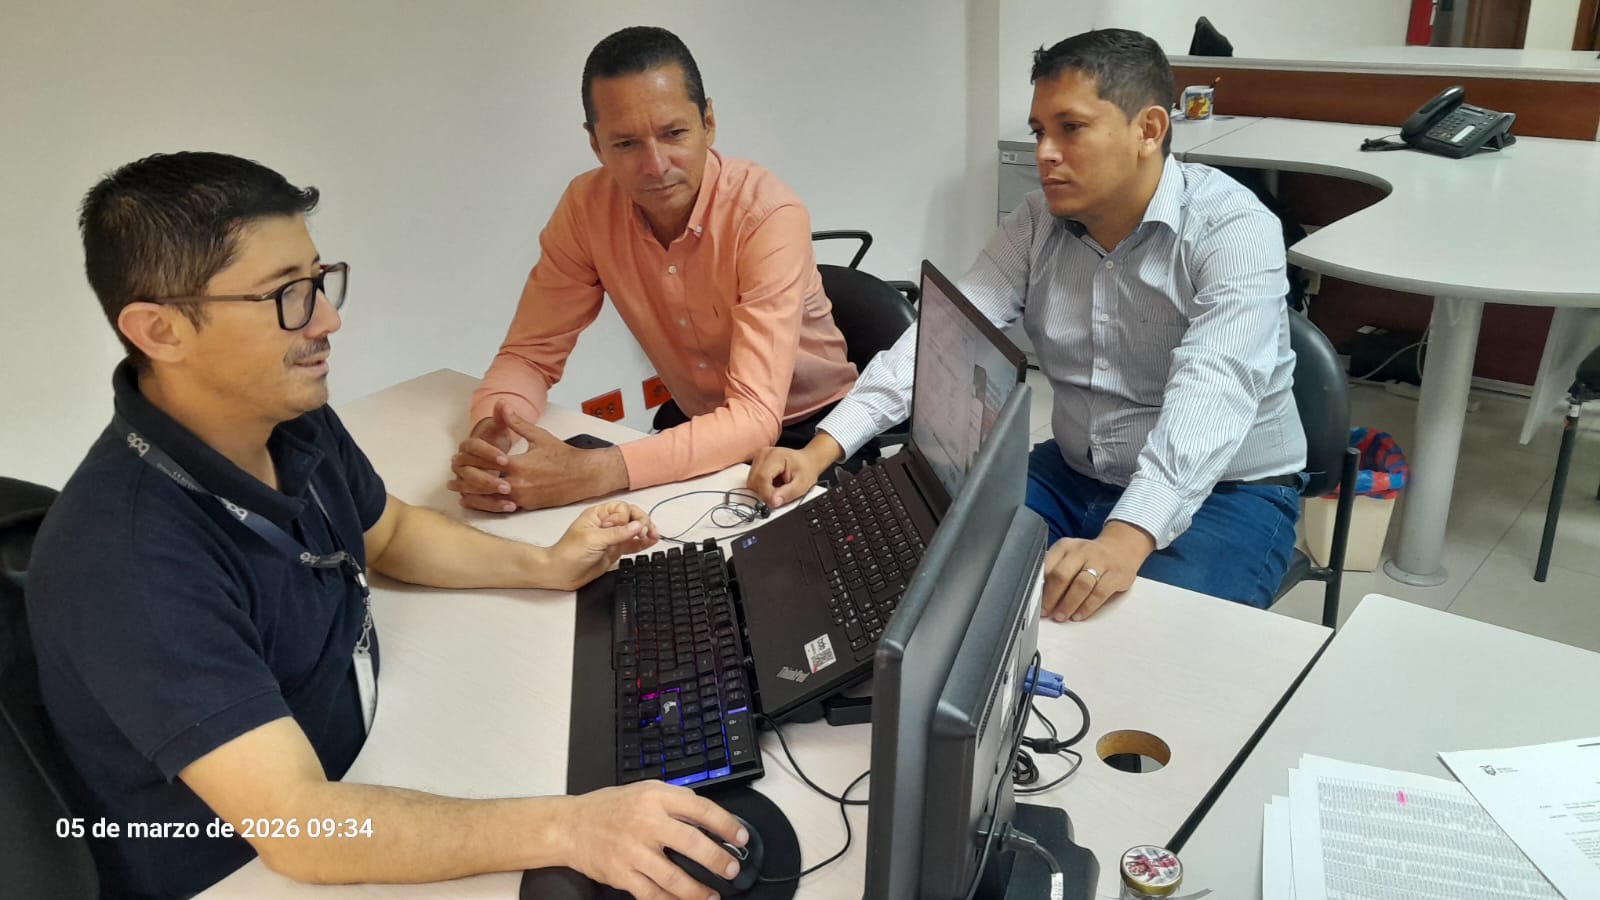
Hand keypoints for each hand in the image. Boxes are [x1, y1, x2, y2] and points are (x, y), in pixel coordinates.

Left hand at [448, 404, 628, 511]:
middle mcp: (517, 483)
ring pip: (488, 499)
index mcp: (517, 464)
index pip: (484, 462)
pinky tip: (478, 502)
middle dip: (465, 479)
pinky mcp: (527, 506)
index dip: (470, 459)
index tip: (460, 456)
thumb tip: (503, 405)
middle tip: (453, 476)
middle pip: (481, 484)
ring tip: (458, 491)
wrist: (584, 476)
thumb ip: (517, 422)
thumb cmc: (563, 456)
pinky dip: (486, 505)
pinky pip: (500, 508)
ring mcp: (522, 497)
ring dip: (471, 495)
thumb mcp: (539, 436)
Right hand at [448, 404, 520, 511]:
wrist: (494, 456)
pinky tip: (509, 507)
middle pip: (467, 472)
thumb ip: (503, 417)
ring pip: (469, 489)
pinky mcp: (470, 494)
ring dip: (488, 495)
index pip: (471, 448)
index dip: (487, 453)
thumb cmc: (498, 442)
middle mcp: (461, 463)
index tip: (506, 458)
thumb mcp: (503, 430)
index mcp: (467, 446)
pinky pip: (475, 503)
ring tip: (509, 498)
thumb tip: (503, 403)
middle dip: (487, 478)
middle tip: (507, 484)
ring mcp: (463, 480)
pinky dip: (490, 506)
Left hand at [540, 502, 658, 589]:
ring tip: (655, 536)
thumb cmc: (569, 553)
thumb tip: (638, 525)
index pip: (622, 509)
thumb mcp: (593, 539)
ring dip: (645, 532)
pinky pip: (632, 545)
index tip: (629, 529)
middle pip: (631, 518)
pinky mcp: (614, 551)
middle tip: (649, 532)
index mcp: (598, 515)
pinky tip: (651, 542)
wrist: (560, 574)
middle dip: (642, 522)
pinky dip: (642, 543)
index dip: (628, 518)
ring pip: (634, 531)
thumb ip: (617, 533)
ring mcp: (612, 539)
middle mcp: (606, 525)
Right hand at [556, 781, 746, 899]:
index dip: (726, 824)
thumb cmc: (610, 808)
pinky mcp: (622, 875)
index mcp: (656, 798)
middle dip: (718, 860)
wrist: (572, 826)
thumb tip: (707, 816)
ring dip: (698, 890)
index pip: (701, 809)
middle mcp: (646, 823)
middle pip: (692, 844)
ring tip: (713, 895)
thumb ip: (675, 799)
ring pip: (674, 877)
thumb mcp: (645, 789)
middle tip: (732, 869)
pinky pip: (653, 894)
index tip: (740, 836)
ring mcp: (633, 851)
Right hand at [745, 433, 843, 507]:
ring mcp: (758, 457)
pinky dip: (760, 487)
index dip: (766, 494)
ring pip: (751, 482)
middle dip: (764, 493)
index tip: (775, 502)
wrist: (807, 461)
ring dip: (762, 490)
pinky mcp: (756, 462)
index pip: (762, 478)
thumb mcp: (802, 485)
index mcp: (775, 456)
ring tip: (777, 488)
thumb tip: (773, 502)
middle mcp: (763, 454)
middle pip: (753, 481)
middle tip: (778, 496)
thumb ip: (787, 494)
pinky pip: (752, 480)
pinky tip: (772, 484)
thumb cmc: (806, 470)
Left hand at [1040, 521, 1155, 621]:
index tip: (1035, 601)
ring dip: (1068, 604)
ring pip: (1081, 585)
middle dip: (1051, 597)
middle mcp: (1082, 551)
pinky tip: (1078, 615)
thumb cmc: (1089, 557)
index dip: (1040, 586)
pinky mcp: (1116, 574)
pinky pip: (1099, 593)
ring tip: (1061, 616)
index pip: (1048, 566)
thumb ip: (1055, 570)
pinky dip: (1087, 607)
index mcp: (1066, 546)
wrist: (1121, 549)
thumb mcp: (1069, 556)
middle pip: (1062, 575)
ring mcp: (1100, 561)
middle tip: (1046, 612)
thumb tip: (1039, 594)